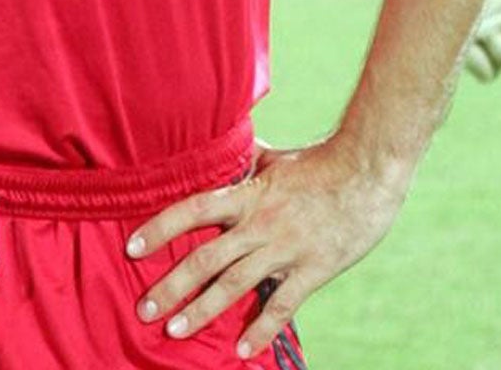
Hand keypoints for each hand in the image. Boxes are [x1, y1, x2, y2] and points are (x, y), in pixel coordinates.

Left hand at [126, 138, 408, 359]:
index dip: (159, 229)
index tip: (132, 248)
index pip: (191, 212)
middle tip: (144, 309)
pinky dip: (260, 329)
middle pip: (205, 259)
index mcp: (245, 195)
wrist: (368, 170)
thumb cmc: (319, 161)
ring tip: (175, 331)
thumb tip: (218, 149)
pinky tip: (241, 350)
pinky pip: (282, 306)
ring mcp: (285, 249)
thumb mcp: (273, 157)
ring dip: (202, 311)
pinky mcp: (313, 270)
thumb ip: (243, 161)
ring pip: (235, 286)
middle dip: (171, 286)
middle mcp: (258, 224)